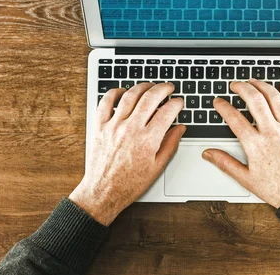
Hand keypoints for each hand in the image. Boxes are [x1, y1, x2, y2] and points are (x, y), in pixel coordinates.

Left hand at [69, 82, 184, 224]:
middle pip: (150, 97)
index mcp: (148, 140)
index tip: (179, 102)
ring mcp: (114, 126)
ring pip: (130, 95)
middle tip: (168, 87)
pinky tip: (123, 91)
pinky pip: (105, 102)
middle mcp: (131, 129)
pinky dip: (114, 92)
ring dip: (142, 87)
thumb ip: (170, 144)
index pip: (167, 112)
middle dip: (163, 89)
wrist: (104, 191)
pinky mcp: (99, 126)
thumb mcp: (157, 167)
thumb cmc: (130, 183)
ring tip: (150, 86)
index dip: (176, 103)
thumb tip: (180, 128)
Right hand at [202, 79, 279, 207]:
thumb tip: (208, 154)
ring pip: (275, 99)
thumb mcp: (246, 179)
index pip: (234, 118)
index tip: (218, 102)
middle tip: (235, 85)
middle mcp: (272, 133)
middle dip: (242, 88)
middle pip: (255, 101)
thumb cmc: (277, 189)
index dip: (223, 107)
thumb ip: (225, 163)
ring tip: (253, 81)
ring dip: (263, 86)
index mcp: (256, 145)